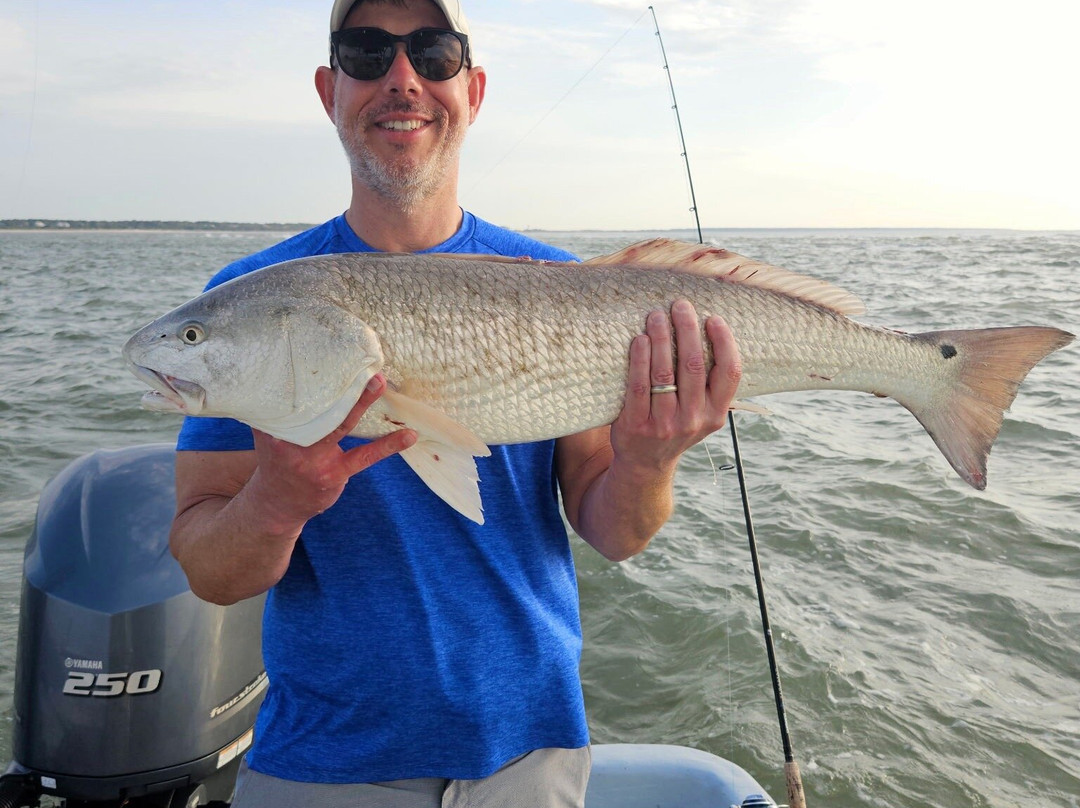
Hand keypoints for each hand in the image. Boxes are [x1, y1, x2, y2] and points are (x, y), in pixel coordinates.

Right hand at [247, 374, 416, 535]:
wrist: (276, 505)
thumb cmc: (279, 458)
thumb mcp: (273, 433)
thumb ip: (284, 410)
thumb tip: (296, 374)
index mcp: (275, 425)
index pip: (293, 395)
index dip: (309, 375)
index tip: (326, 352)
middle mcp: (290, 440)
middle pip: (318, 406)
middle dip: (339, 384)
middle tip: (359, 361)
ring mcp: (312, 459)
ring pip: (341, 425)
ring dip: (362, 402)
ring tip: (380, 383)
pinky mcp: (332, 474)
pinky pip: (364, 456)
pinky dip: (388, 445)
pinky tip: (409, 435)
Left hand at [610, 299, 740, 473]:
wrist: (645, 464)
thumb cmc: (675, 424)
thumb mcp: (702, 413)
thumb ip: (709, 385)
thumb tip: (711, 333)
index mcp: (715, 413)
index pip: (729, 373)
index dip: (724, 342)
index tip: (713, 318)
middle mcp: (693, 420)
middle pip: (693, 366)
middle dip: (687, 329)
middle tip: (680, 305)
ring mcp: (664, 424)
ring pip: (664, 373)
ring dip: (661, 338)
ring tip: (656, 315)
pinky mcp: (636, 425)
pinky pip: (638, 386)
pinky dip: (639, 359)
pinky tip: (640, 339)